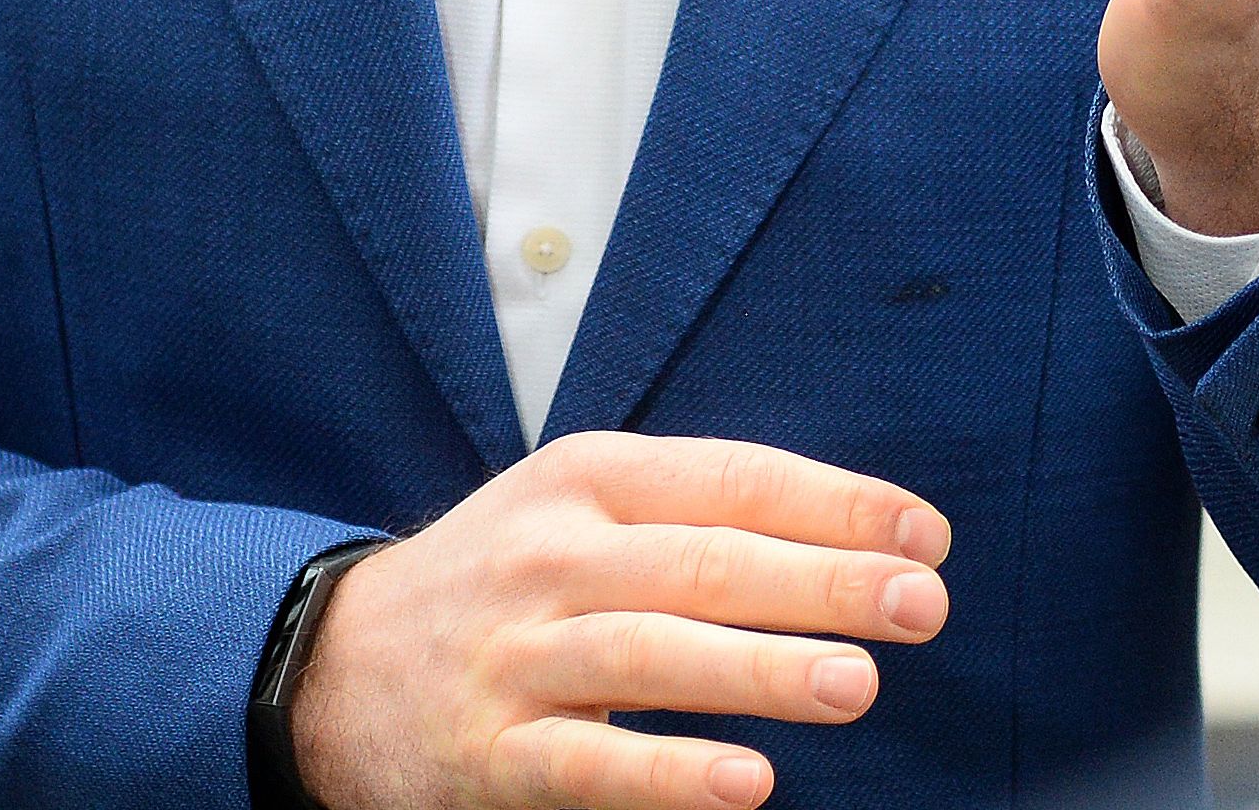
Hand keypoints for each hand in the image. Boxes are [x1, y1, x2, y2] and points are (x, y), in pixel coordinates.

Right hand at [286, 432, 950, 809]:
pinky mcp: (490, 751)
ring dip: (758, 670)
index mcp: (587, 480)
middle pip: (702, 562)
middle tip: (920, 603)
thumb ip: (697, 515)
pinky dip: (667, 775)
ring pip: (650, 654)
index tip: (926, 535)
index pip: (729, 479)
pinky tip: (746, 784)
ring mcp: (518, 655)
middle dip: (821, 581)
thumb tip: (864, 539)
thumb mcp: (579, 509)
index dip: (834, 503)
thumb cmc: (503, 583)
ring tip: (856, 684)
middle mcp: (552, 555)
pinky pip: (588, 763)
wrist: (331, 663)